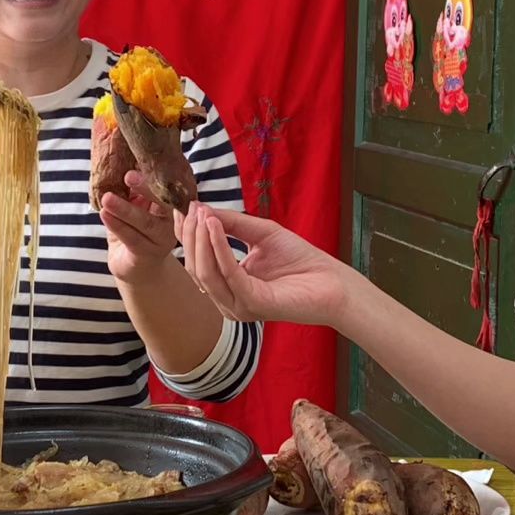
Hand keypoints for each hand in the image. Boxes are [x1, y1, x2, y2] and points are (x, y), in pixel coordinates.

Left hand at [101, 171, 179, 282]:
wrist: (135, 265)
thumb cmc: (134, 230)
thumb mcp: (135, 205)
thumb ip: (132, 190)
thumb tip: (122, 161)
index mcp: (170, 205)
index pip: (166, 188)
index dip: (154, 176)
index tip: (141, 163)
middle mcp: (171, 222)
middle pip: (162, 204)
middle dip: (145, 189)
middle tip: (128, 176)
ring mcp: (161, 240)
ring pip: (145, 223)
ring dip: (125, 209)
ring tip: (107, 198)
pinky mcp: (147, 254)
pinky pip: (132, 238)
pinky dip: (117, 225)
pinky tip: (105, 214)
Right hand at [173, 203, 355, 324]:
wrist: (332, 282)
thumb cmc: (300, 260)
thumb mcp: (259, 232)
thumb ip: (231, 223)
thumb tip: (201, 209)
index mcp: (227, 286)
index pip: (196, 261)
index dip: (186, 235)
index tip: (181, 208)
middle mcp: (227, 300)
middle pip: (195, 268)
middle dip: (191, 235)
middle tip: (193, 209)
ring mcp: (238, 306)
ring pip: (204, 273)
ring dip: (201, 240)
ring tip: (203, 215)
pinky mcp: (252, 303)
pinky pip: (227, 273)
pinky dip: (219, 247)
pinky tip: (216, 225)